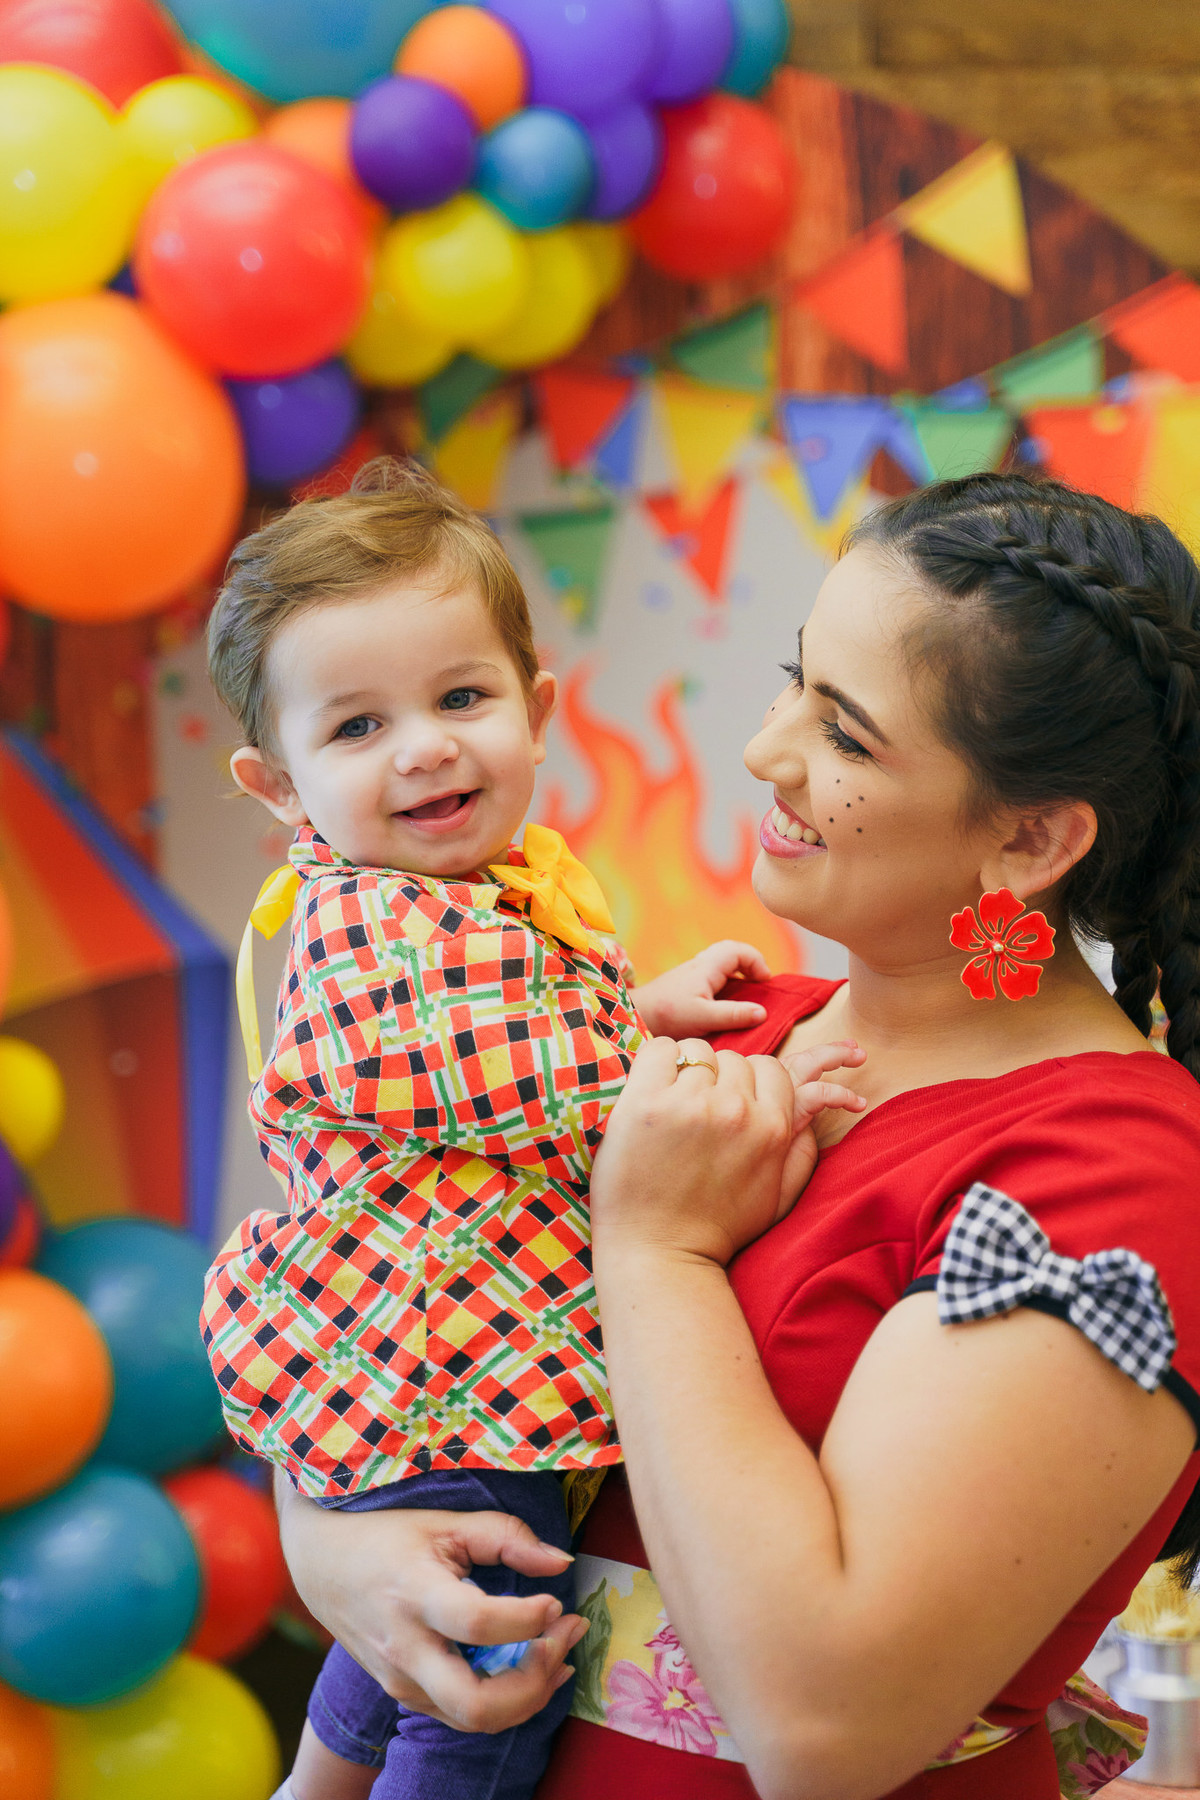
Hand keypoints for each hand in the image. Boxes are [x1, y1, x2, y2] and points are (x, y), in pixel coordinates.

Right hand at [276, 1480, 587, 1732]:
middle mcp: (405, 1649)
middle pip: (477, 1704)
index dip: (526, 1620)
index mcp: (414, 1595)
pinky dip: (506, 1700)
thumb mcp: (445, 1522)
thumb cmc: (388, 1535)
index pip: (477, 1625)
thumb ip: (506, 1537)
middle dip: (536, 1682)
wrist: (323, 1564)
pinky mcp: (405, 1695)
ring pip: (475, 1719)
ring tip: (561, 1649)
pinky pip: (463, 1714)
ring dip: (530, 1693)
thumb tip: (561, 1564)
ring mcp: (402, 1681)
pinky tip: (533, 1667)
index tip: (556, 1600)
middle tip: (566, 1637)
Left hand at [589, 1038, 865, 1267]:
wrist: (660, 1253)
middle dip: (719, 1080)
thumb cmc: (718, 1227)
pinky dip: (657, 1063)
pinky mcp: (646, 1101)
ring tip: (673, 1112)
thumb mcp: (778, 1194)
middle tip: (699, 1116)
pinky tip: (652, 1094)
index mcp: (771, 1127)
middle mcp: (736, 1109)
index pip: (770, 1067)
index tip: (731, 1106)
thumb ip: (802, 1149)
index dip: (750, 1083)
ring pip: (697, 1053)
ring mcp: (690, 1103)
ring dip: (686, 1074)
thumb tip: (815, 1107)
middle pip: (733, 1059)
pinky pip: (660, 1049)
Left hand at [631, 940, 770, 1037]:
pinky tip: (727, 1003)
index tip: (764, 983)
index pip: (739, 950)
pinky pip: (714, 975)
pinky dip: (727, 983)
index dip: (757, 962)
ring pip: (723, 963)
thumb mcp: (704, 1017)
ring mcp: (693, 973)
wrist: (637, 1015)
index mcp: (707, 966)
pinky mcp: (687, 984)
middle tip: (760, 985)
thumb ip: (734, 1015)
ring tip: (747, 995)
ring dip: (739, 974)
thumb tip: (763, 1012)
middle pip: (732, 952)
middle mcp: (700, 965)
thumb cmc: (668, 1014)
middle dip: (750, 964)